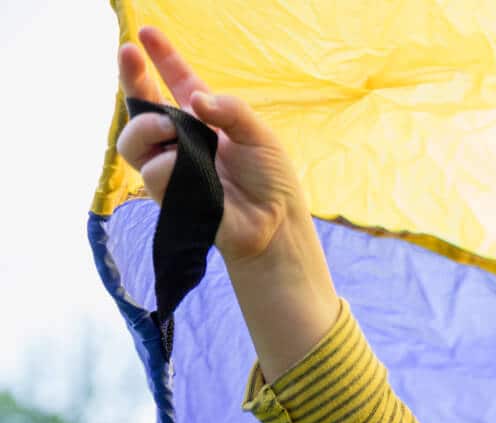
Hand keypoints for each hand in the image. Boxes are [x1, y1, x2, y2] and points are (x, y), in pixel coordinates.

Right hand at [116, 27, 307, 265]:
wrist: (275, 221)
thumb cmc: (270, 178)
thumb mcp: (258, 134)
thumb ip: (230, 110)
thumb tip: (194, 98)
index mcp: (206, 119)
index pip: (178, 82)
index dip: (162, 58)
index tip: (145, 33)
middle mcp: (183, 139)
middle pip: (143, 105)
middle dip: (131, 76)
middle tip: (128, 53)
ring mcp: (171, 165)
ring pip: (132, 138)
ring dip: (148, 126)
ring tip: (170, 128)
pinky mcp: (167, 193)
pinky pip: (152, 171)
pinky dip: (169, 166)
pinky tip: (191, 173)